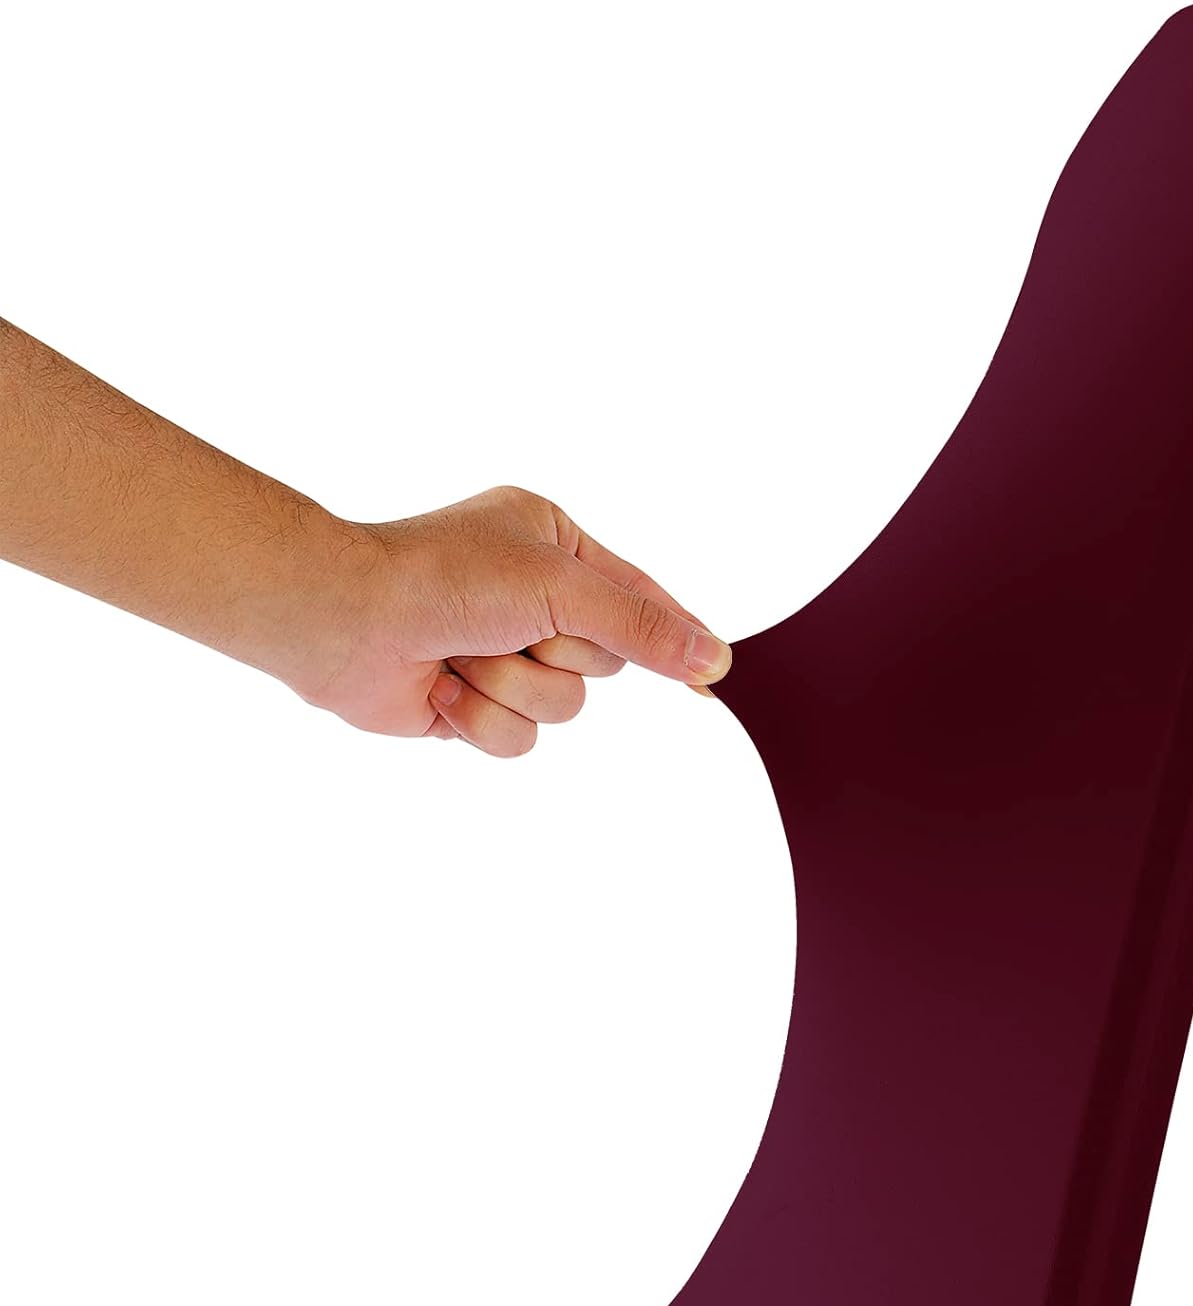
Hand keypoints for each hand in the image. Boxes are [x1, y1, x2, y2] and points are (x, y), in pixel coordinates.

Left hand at [302, 486, 732, 755]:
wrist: (342, 618)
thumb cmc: (442, 576)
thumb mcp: (559, 585)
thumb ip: (641, 625)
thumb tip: (713, 656)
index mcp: (552, 543)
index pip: (636, 596)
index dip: (673, 634)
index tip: (713, 671)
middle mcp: (529, 597)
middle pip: (601, 661)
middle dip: (555, 653)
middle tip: (510, 626)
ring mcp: (500, 652)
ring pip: (561, 706)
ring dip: (511, 686)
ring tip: (463, 655)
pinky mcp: (471, 703)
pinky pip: (517, 739)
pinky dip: (479, 718)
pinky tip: (440, 687)